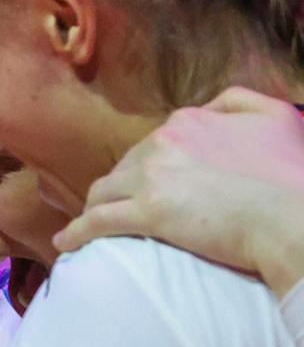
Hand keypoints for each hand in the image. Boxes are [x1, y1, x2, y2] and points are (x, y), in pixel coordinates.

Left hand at [55, 87, 303, 296]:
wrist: (287, 218)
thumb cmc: (288, 176)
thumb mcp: (275, 119)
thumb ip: (239, 102)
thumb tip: (211, 105)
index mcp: (187, 122)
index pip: (148, 144)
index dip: (141, 166)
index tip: (140, 182)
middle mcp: (162, 143)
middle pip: (122, 167)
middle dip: (116, 187)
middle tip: (113, 207)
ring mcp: (152, 177)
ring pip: (104, 192)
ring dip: (94, 207)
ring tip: (88, 224)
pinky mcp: (148, 212)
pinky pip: (98, 221)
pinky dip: (76, 233)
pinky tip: (65, 244)